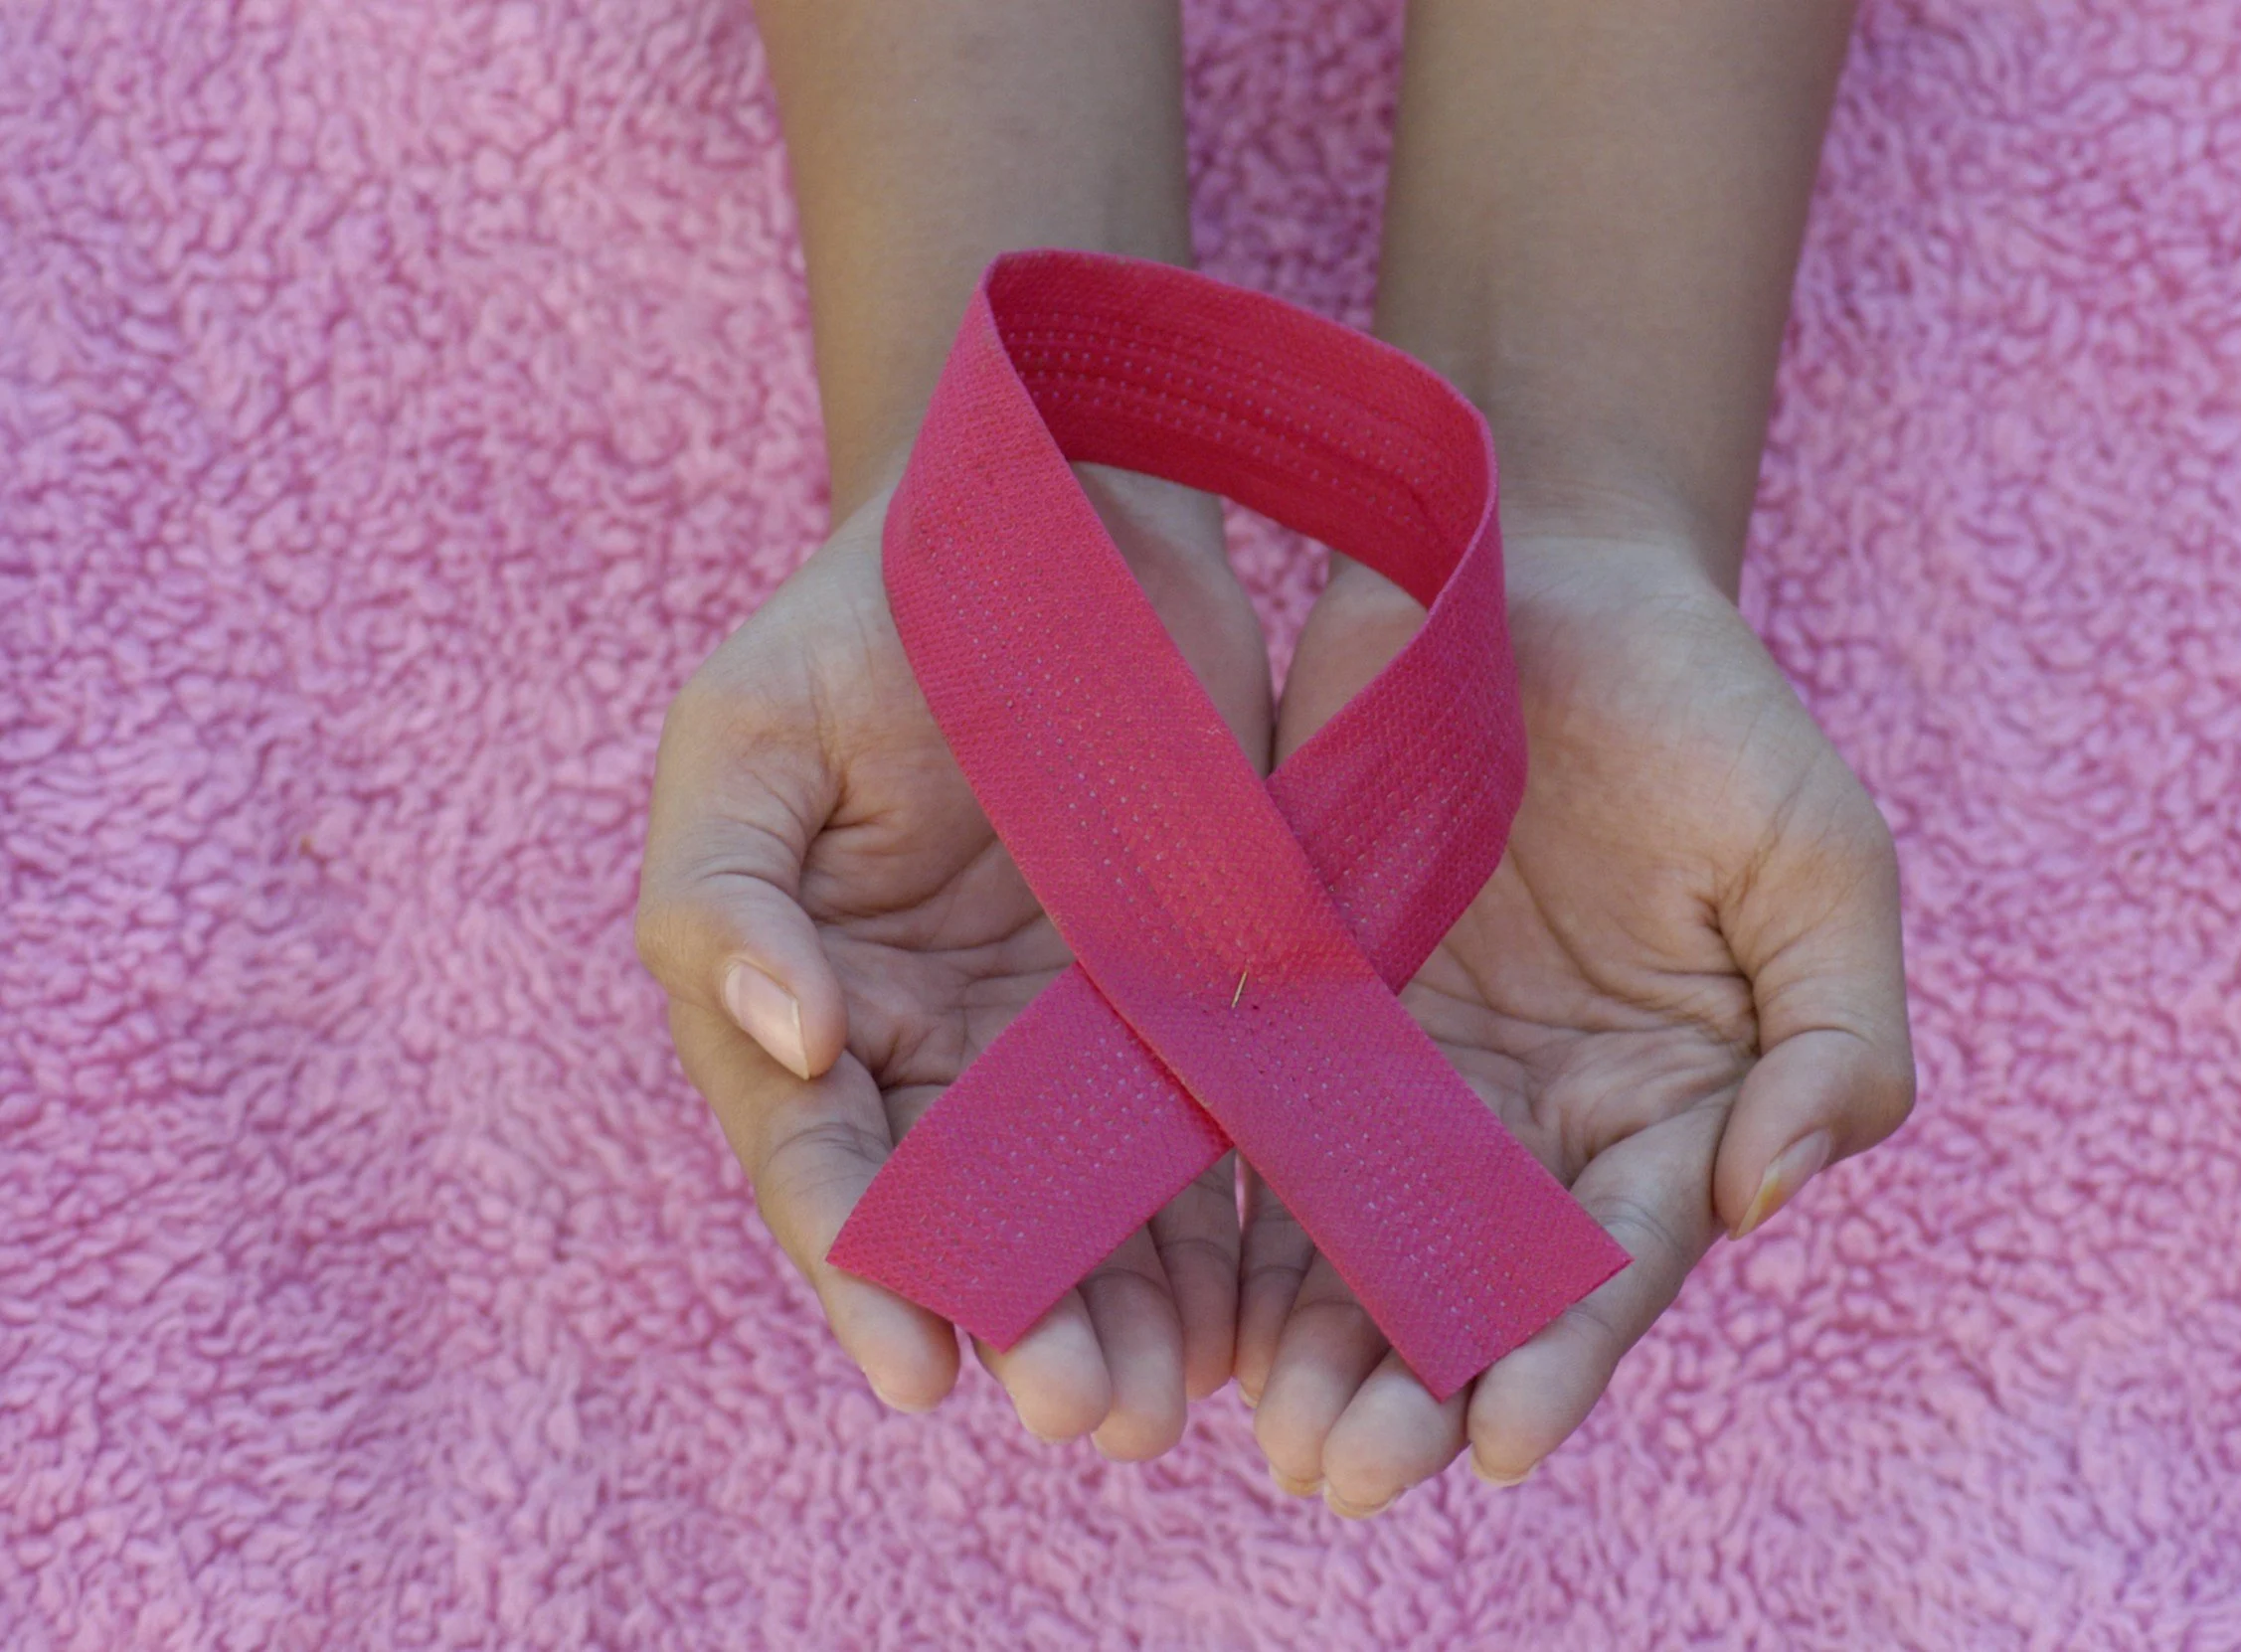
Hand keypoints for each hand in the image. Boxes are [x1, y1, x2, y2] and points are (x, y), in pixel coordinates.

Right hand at [636, 466, 1270, 1457]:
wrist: (1060, 516)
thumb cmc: (871, 621)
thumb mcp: (750, 738)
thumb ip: (729, 897)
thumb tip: (796, 1047)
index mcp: (806, 1000)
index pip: (824, 1162)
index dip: (865, 1271)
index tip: (922, 1370)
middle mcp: (934, 1046)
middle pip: (971, 1221)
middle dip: (1024, 1324)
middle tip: (1085, 1414)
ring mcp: (1062, 1033)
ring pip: (1092, 1208)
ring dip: (1128, 1313)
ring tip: (1172, 1404)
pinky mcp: (1185, 997)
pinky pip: (1202, 1132)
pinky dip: (1224, 1226)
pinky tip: (1260, 1309)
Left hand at [1238, 530, 1913, 1513]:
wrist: (1533, 577)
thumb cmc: (1701, 713)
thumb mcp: (1816, 856)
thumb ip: (1835, 1034)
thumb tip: (1771, 1192)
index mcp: (1664, 1107)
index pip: (1614, 1259)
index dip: (1564, 1352)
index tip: (1508, 1440)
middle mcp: (1527, 1122)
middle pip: (1469, 1288)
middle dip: (1413, 1388)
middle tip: (1347, 1473)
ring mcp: (1403, 1076)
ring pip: (1350, 1244)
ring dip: (1312, 1347)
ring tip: (1272, 1436)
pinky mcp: (1297, 1010)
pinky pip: (1252, 1134)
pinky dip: (1224, 1224)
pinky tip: (1190, 1305)